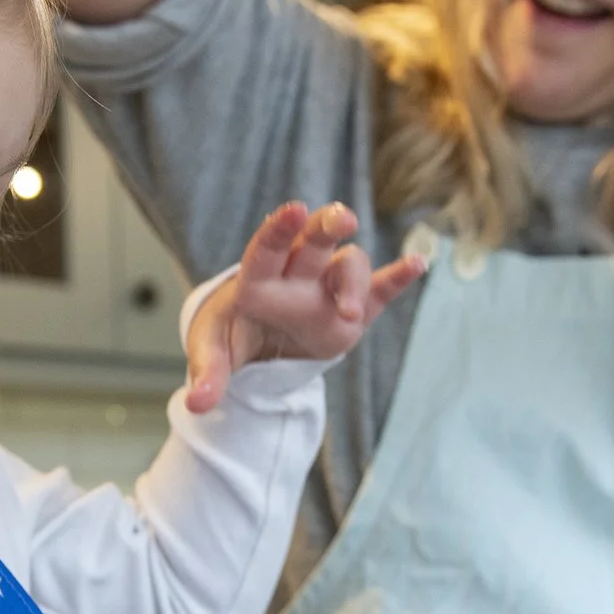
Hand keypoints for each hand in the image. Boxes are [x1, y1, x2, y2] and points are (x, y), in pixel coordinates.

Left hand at [185, 202, 424, 413]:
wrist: (259, 341)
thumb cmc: (231, 334)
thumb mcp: (213, 350)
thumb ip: (207, 374)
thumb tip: (195, 403)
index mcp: (259, 277)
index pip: (268, 248)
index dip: (279, 229)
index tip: (294, 210)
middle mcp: (297, 272)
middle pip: (315, 240)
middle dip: (327, 226)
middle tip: (342, 219)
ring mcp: (329, 288)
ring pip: (349, 266)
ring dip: (354, 283)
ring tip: (350, 316)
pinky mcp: (355, 309)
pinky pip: (381, 290)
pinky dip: (398, 278)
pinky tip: (418, 264)